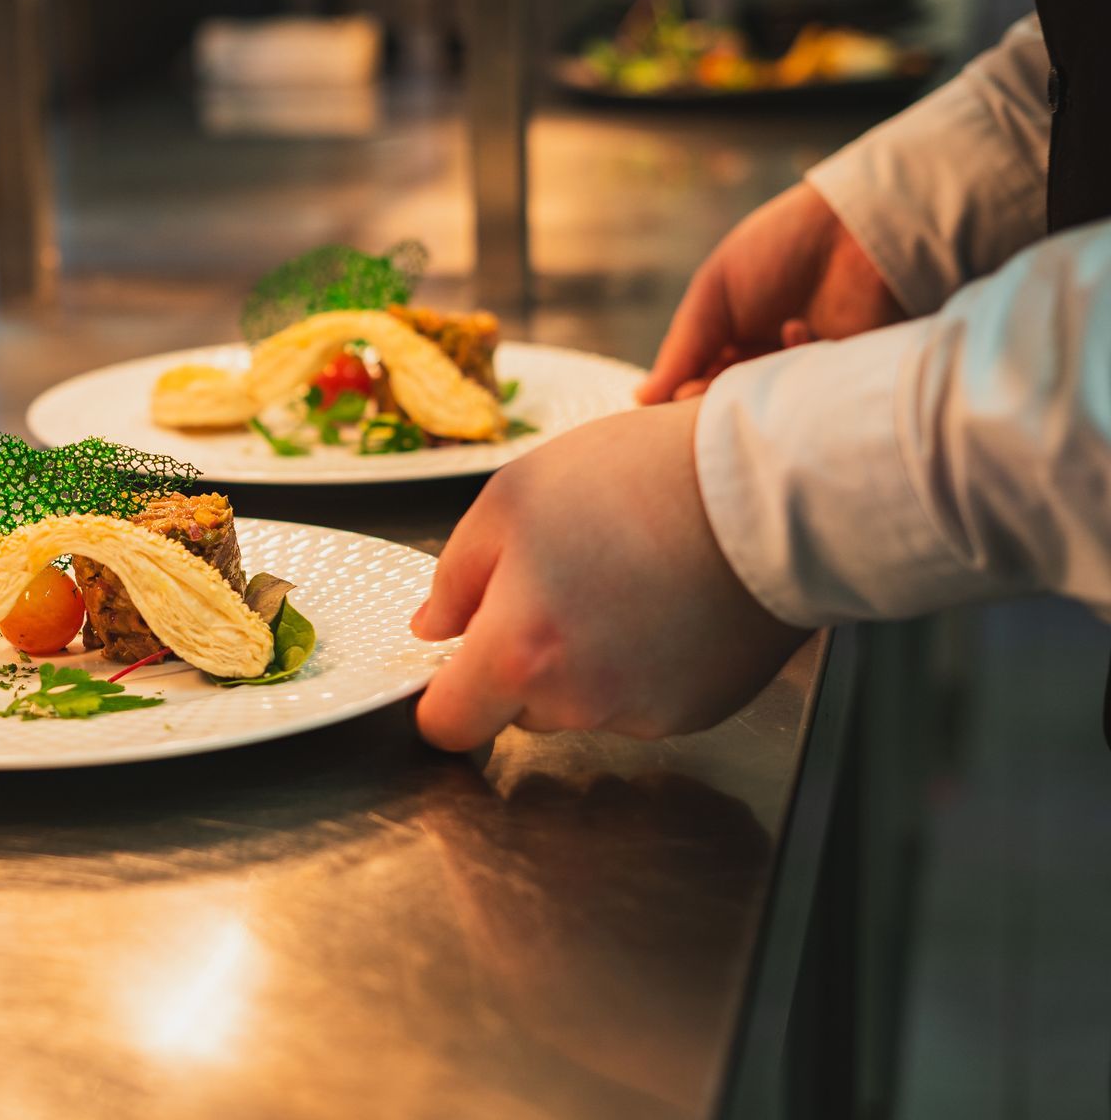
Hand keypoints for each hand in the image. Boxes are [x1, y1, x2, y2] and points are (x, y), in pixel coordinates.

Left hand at [409, 399, 809, 751]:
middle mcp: (579, 701)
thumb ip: (455, 575)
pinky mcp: (696, 711)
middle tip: (557, 582)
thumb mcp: (511, 498)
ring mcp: (643, 714)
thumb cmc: (640, 479)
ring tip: (620, 577)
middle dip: (520, 660)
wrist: (769, 489)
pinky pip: (640, 699)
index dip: (443, 695)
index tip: (453, 664)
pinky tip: (663, 599)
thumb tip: (434, 627)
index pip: (449, 724)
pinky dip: (640, 663)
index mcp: (519, 652)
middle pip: (518, 709)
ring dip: (582, 661)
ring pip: (580, 702)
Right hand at [637, 181, 901, 403]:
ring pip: (765, 410)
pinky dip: (796, 365)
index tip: (679, 392)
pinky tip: (797, 327)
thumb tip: (640, 398)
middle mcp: (764, 363)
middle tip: (710, 386)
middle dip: (713, 400)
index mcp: (729, 342)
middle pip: (727, 406)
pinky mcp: (841, 382)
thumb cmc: (778, 250)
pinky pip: (810, 401)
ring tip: (754, 352)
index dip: (683, 395)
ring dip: (753, 385)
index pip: (694, 388)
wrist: (854, 228)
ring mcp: (803, 374)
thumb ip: (681, 349)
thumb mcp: (714, 294)